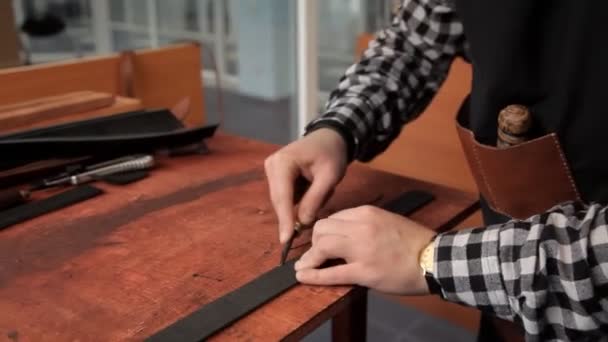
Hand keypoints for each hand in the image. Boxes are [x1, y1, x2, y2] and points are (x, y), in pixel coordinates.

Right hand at [264, 128, 347, 242]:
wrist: (330, 137)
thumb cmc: (332, 154)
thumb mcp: (329, 177)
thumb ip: (315, 199)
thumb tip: (302, 223)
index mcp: (282, 163)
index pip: (282, 197)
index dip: (284, 220)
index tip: (286, 240)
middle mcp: (272, 166)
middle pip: (280, 201)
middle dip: (293, 215)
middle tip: (310, 226)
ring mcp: (272, 170)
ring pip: (283, 201)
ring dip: (301, 205)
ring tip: (322, 191)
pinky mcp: (276, 176)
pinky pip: (286, 196)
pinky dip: (300, 199)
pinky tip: (315, 189)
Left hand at [294, 205, 435, 294]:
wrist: (434, 259)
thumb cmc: (413, 242)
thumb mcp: (386, 221)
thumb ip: (363, 224)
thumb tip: (341, 234)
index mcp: (366, 213)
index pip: (333, 217)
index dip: (323, 232)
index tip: (321, 242)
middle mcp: (361, 227)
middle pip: (321, 229)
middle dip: (314, 243)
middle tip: (316, 255)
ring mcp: (362, 249)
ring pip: (321, 246)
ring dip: (310, 258)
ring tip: (306, 266)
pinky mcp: (364, 271)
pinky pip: (331, 273)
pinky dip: (313, 275)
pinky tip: (303, 276)